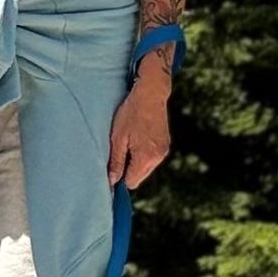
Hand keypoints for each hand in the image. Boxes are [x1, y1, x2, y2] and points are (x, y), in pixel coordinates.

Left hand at [107, 71, 170, 189]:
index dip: (120, 177)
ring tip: (128, 142)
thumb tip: (112, 181)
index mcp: (145, 158)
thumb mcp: (117, 138)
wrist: (151, 94)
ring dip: (136, 161)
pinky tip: (137, 138)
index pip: (131, 182)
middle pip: (139, 176)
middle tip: (119, 151)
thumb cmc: (130, 114)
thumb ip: (116, 161)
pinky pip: (152, 158)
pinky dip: (143, 154)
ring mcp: (163, 151)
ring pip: (146, 168)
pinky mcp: (165, 144)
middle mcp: (157, 158)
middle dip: (128, 169)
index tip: (112, 166)